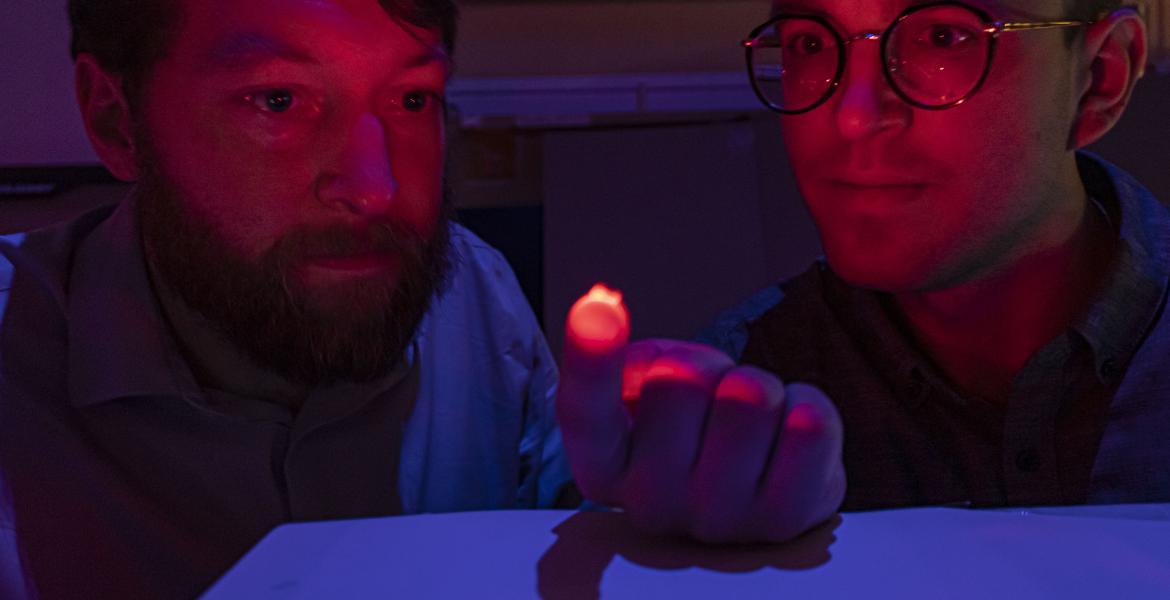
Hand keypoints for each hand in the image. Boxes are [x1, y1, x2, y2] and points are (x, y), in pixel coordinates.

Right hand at [556, 285, 845, 543]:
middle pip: (680, 379)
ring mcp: (718, 520)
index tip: (597, 306)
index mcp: (604, 469)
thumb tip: (604, 315)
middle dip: (707, 366)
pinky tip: (787, 436)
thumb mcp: (646, 398)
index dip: (591, 356)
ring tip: (752, 421)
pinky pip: (809, 422)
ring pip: (750, 395)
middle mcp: (651, 504)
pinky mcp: (786, 518)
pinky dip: (806, 406)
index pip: (586, 411)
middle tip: (712, 397)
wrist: (762, 496)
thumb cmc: (697, 437)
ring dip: (759, 387)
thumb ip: (627, 362)